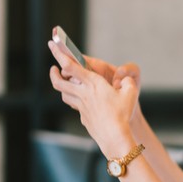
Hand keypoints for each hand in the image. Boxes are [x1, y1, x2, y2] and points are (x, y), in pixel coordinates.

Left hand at [48, 40, 138, 155]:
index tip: (52, 44)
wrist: (114, 136)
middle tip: (53, 68)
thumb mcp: (130, 92)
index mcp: (92, 83)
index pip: (69, 66)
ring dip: (62, 86)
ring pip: (63, 94)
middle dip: (53, 73)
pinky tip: (80, 99)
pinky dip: (74, 99)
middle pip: (58, 81)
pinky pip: (75, 105)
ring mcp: (81, 107)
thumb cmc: (122, 114)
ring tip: (64, 81)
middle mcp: (82, 94)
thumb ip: (127, 81)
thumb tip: (124, 80)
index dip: (59, 53)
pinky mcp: (83, 117)